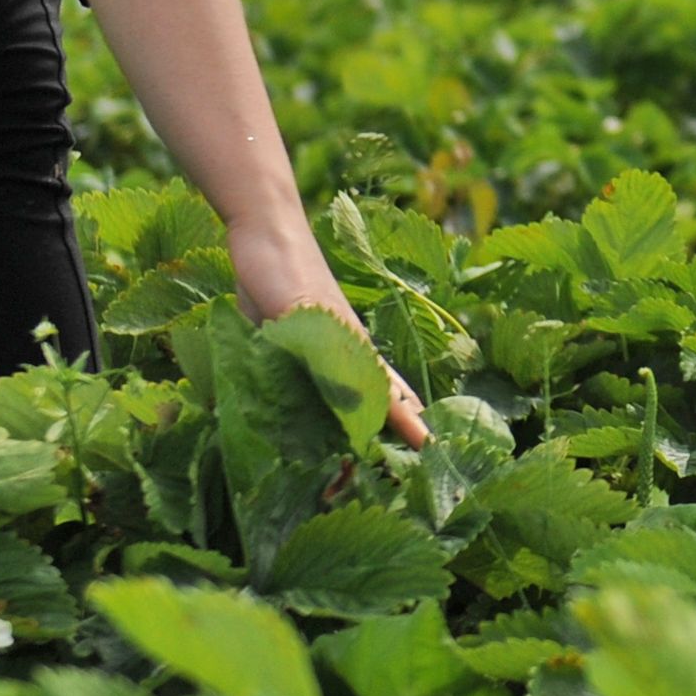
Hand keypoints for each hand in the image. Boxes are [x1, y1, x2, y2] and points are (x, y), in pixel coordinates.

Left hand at [233, 213, 431, 446]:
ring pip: (350, 392)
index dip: (411, 426)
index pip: (390, 396)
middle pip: (380, 396)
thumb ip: (320, 346)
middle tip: (412, 465)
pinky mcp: (292, 345)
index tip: (431, 453)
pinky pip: (313, 384)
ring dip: (361, 421)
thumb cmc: (287, 266)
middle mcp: (344, 352)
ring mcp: (319, 349)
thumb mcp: (301, 309)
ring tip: (369, 453)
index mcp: (353, 346)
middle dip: (397, 428)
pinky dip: (321, 405)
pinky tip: (312, 419)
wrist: (263, 230)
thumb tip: (347, 397)